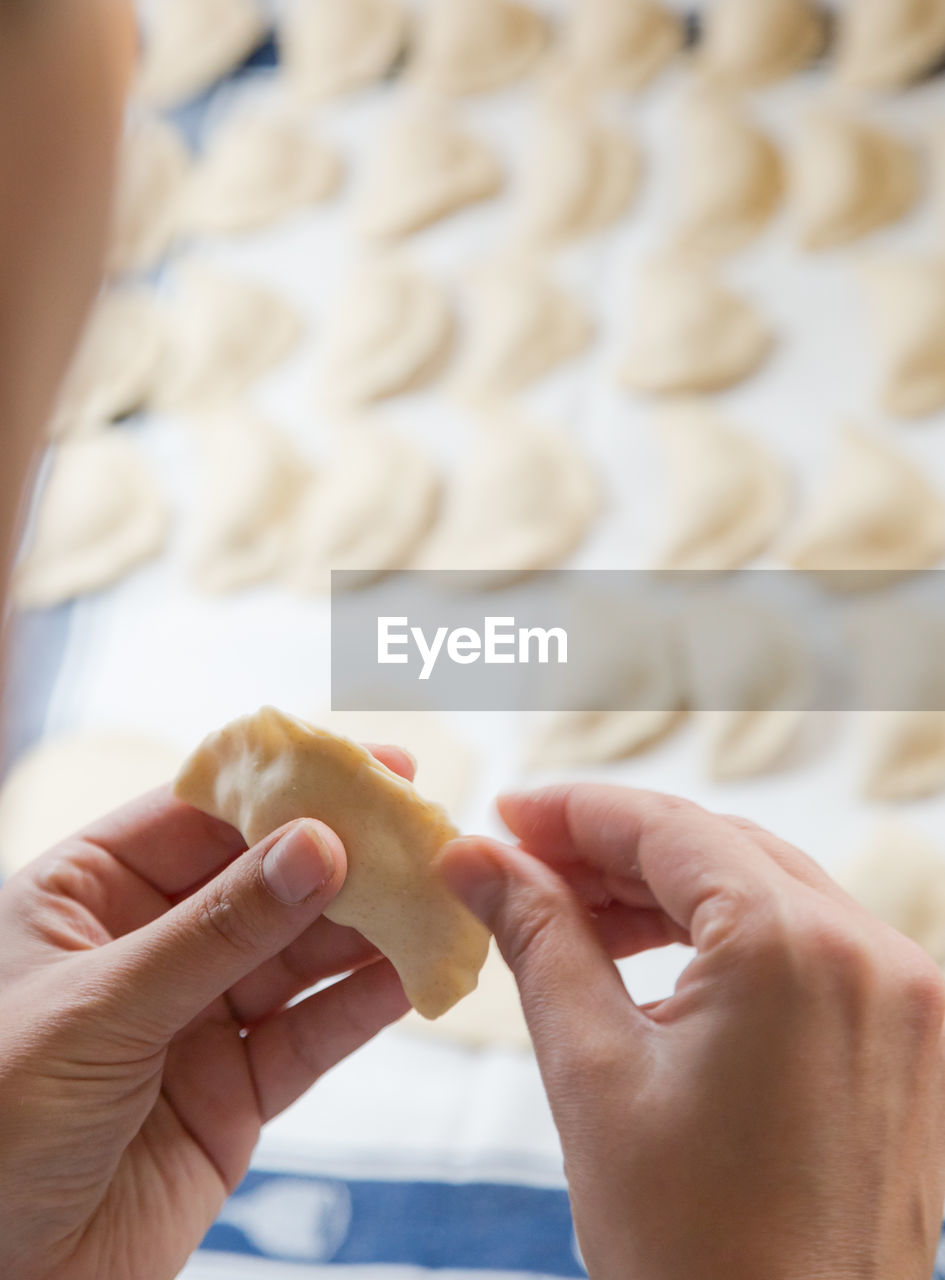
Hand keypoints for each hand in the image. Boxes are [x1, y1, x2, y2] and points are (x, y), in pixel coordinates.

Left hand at [0, 745, 411, 1279]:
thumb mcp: (100, 1010)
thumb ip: (217, 930)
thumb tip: (317, 846)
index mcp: (88, 893)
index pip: (201, 814)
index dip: (286, 786)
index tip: (369, 767)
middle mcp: (149, 943)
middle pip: (265, 878)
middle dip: (345, 855)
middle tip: (425, 832)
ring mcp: (197, 1015)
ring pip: (300, 953)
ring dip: (371, 927)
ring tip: (439, 896)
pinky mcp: (236, 1087)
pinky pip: (313, 1034)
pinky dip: (366, 1005)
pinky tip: (416, 975)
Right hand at [440, 786, 944, 1279]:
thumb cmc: (689, 1251)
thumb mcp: (591, 1073)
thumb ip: (538, 938)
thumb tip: (476, 859)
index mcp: (793, 950)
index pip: (667, 828)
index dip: (573, 812)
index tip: (503, 816)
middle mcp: (870, 954)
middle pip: (718, 849)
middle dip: (614, 850)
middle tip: (521, 865)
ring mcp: (904, 997)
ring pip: (764, 889)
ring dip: (667, 891)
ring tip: (575, 914)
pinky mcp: (908, 1037)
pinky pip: (805, 943)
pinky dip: (726, 936)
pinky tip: (654, 960)